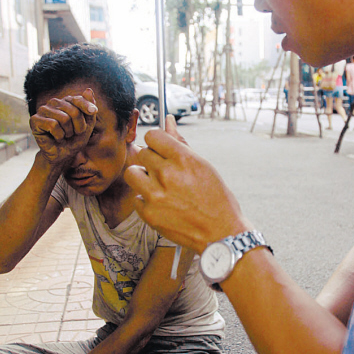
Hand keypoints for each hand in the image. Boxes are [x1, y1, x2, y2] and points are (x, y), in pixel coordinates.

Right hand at [30, 88, 97, 167]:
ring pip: (64, 118)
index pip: (78, 99)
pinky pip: (53, 125)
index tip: (93, 111)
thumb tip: (89, 89)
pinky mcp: (35, 120)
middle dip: (78, 127)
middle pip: (73, 111)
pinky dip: (58, 135)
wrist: (63, 155)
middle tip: (73, 133)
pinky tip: (55, 138)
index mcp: (66, 101)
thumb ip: (89, 108)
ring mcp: (43, 110)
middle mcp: (54, 103)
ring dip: (68, 132)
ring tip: (64, 136)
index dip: (87, 107)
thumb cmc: (75, 140)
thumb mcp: (88, 124)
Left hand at [124, 115, 248, 253]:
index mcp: (183, 159)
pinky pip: (137, 197)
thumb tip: (167, 120)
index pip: (152, 135)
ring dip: (142, 177)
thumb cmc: (216, 198)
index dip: (157, 142)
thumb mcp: (203, 165)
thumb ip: (181, 143)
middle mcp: (167, 174)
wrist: (220, 233)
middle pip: (142, 153)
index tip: (161, 150)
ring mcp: (155, 195)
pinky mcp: (148, 213)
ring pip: (132, 172)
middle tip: (165, 172)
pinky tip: (162, 204)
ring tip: (158, 186)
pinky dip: (146, 200)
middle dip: (152, 160)